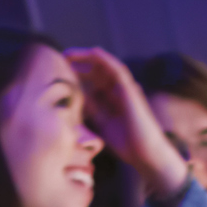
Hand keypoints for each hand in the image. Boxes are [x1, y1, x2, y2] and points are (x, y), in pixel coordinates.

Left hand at [69, 46, 188, 196]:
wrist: (146, 154)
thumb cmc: (128, 144)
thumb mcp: (102, 123)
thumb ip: (92, 109)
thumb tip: (76, 98)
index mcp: (111, 99)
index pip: (92, 80)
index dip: (76, 72)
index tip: (59, 69)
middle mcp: (119, 90)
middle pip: (97, 69)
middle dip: (79, 62)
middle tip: (61, 57)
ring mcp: (126, 89)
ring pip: (106, 65)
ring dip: (88, 56)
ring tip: (71, 53)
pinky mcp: (131, 91)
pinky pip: (119, 71)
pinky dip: (106, 60)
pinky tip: (94, 52)